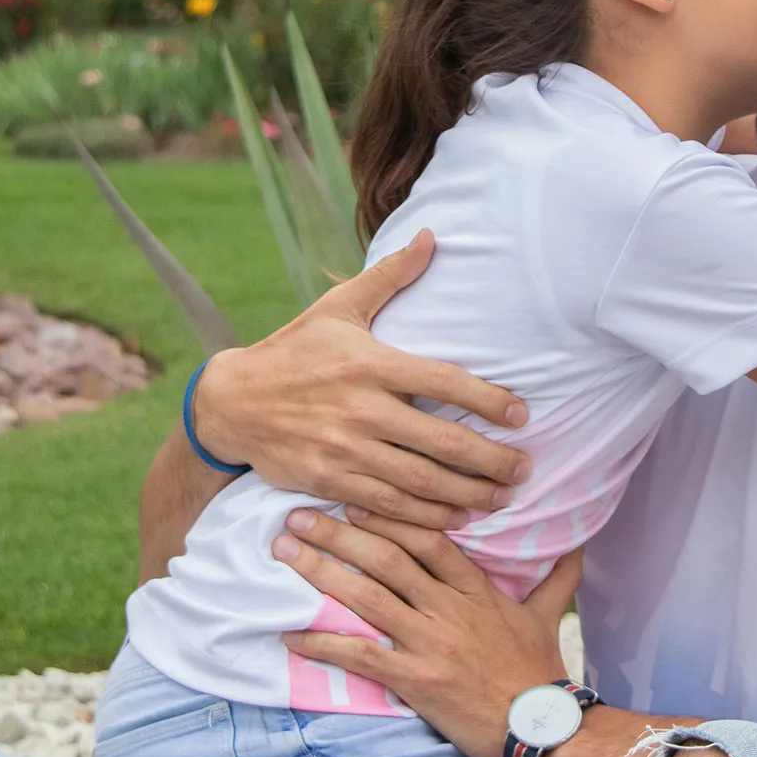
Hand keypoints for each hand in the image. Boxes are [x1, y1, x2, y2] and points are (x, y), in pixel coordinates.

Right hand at [191, 230, 534, 528]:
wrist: (232, 402)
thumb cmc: (294, 351)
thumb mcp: (337, 308)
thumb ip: (389, 276)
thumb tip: (430, 237)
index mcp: (370, 363)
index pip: (444, 381)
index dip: (488, 400)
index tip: (522, 414)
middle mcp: (361, 409)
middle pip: (441, 443)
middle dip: (491, 462)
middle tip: (524, 470)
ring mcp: (344, 449)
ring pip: (420, 483)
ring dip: (468, 496)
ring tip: (501, 499)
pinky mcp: (327, 480)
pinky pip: (387, 507)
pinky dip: (426, 518)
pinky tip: (456, 519)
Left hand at [272, 507, 580, 756]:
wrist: (544, 729)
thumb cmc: (542, 673)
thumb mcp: (548, 618)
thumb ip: (557, 578)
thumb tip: (578, 544)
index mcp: (477, 590)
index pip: (429, 540)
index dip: (389, 515)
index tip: (353, 496)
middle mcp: (450, 609)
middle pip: (388, 558)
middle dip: (339, 533)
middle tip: (297, 514)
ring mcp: (431, 643)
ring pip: (368, 597)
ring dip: (322, 572)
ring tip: (284, 553)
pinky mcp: (417, 681)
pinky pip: (362, 657)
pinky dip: (324, 646)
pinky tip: (290, 636)